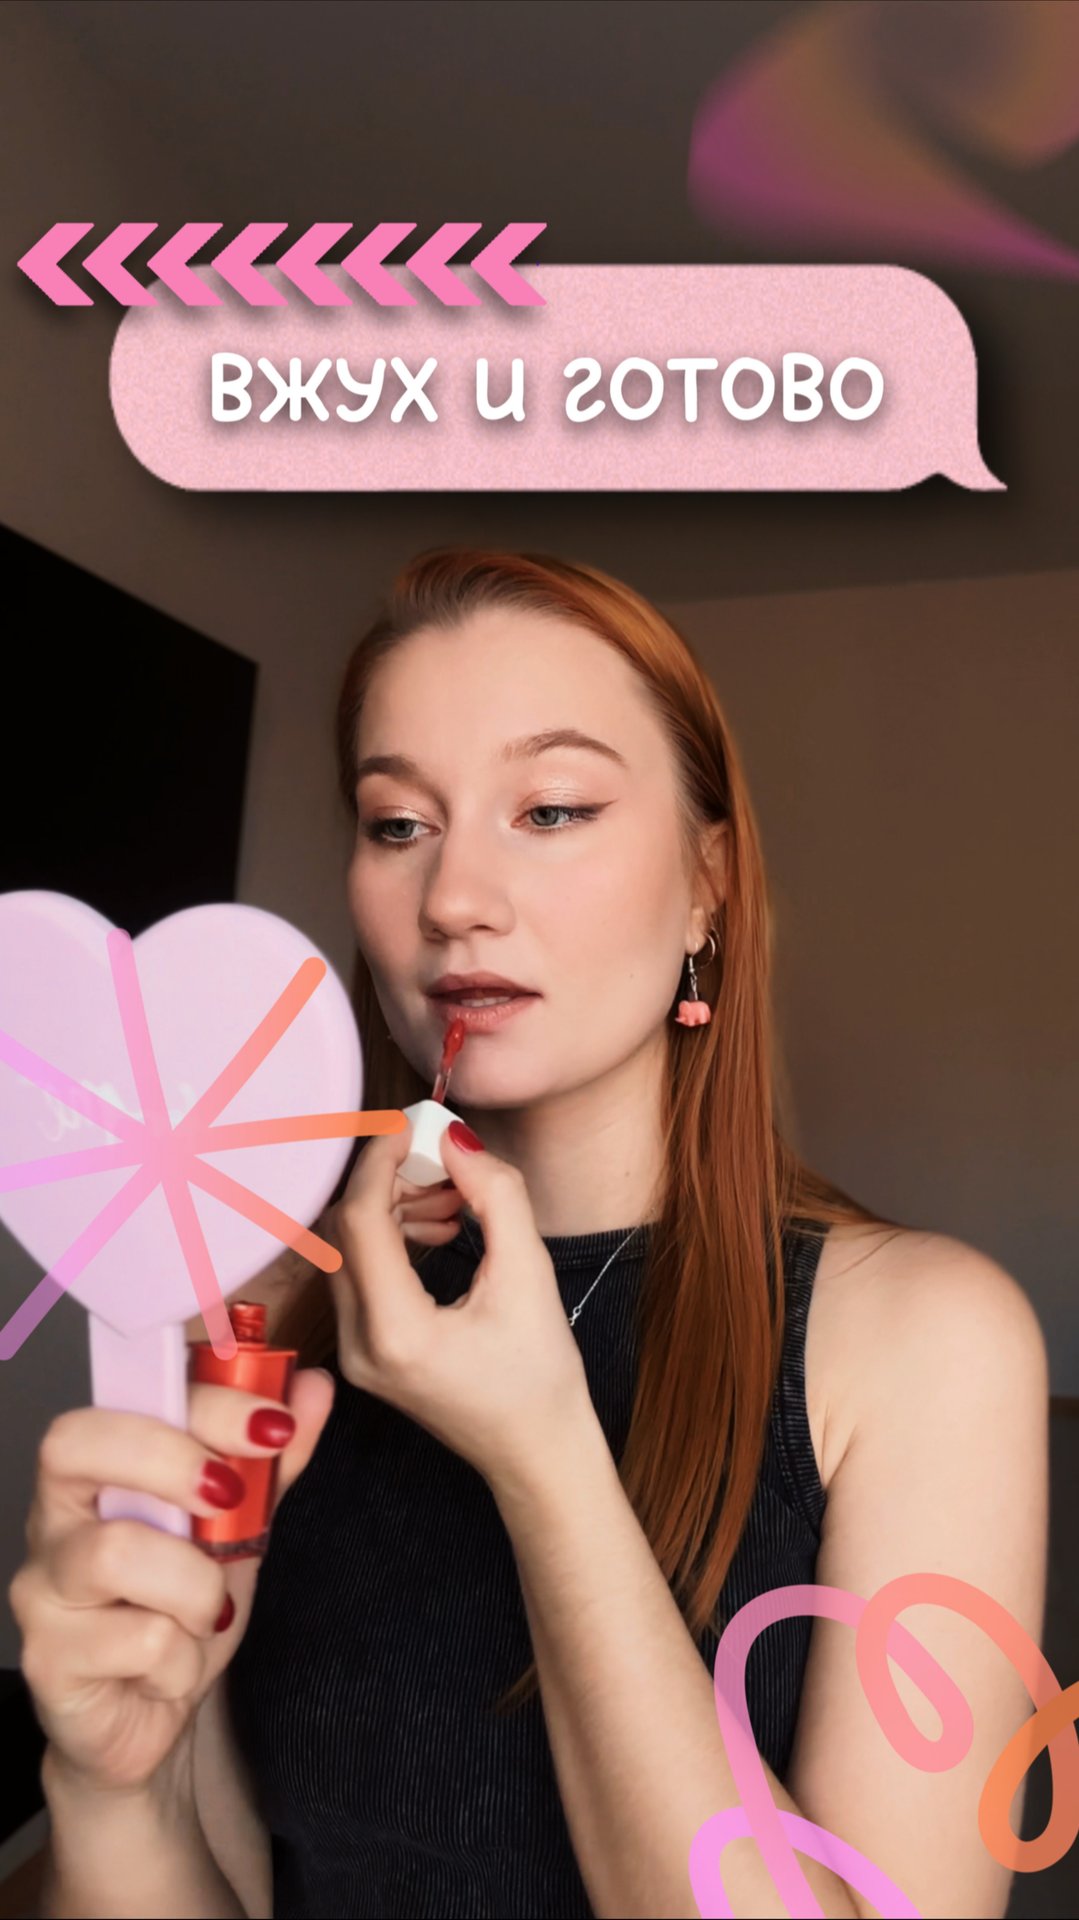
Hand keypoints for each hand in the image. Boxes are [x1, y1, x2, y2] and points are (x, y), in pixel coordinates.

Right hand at [9, 1367, 333, 1796]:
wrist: (150, 1715)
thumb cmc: (181, 1606)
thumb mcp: (237, 1526)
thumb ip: (268, 1459)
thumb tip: (311, 1387)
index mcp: (94, 1467)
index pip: (123, 1397)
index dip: (203, 1402)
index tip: (273, 1425)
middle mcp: (52, 1517)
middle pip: (81, 1448)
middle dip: (177, 1465)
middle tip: (232, 1505)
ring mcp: (40, 1588)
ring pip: (119, 1552)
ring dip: (195, 1587)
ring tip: (207, 1612)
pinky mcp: (47, 1660)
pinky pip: (140, 1641)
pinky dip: (184, 1658)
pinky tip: (173, 1667)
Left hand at [326, 1120, 594, 1488]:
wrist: (536, 1454)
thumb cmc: (540, 1378)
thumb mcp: (530, 1277)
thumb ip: (497, 1198)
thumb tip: (457, 1140)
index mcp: (396, 1332)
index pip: (360, 1219)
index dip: (381, 1159)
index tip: (415, 1126)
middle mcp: (359, 1345)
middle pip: (344, 1231)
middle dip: (388, 1181)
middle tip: (441, 1159)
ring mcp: (354, 1353)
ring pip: (347, 1250)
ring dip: (391, 1207)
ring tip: (453, 1198)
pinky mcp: (363, 1352)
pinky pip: (359, 1274)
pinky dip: (390, 1237)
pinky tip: (440, 1228)